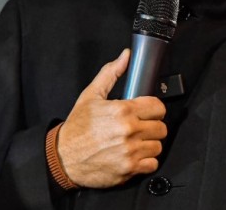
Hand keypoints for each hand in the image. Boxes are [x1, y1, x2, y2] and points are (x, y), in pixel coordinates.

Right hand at [57, 49, 167, 187]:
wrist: (63, 157)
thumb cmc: (77, 127)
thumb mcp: (91, 95)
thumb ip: (111, 74)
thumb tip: (126, 56)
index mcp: (122, 110)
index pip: (158, 107)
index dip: (153, 109)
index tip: (146, 112)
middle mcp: (129, 131)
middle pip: (161, 127)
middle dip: (152, 126)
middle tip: (139, 128)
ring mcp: (130, 151)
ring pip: (158, 146)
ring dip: (149, 144)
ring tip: (135, 142)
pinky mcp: (129, 169)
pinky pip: (153, 164)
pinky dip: (146, 162)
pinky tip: (135, 155)